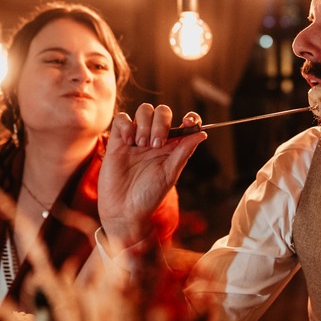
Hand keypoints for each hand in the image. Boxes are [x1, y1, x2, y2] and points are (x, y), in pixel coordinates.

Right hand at [98, 104, 205, 252]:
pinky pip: (122, 119)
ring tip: (142, 145)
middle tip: (156, 144)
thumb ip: (183, 152)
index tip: (189, 122)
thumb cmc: (149, 195)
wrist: (124, 210)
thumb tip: (202, 134)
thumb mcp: (170, 174)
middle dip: (161, 123)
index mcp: (172, 146)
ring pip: (143, 110)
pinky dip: (127, 125)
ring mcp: (136, 138)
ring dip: (145, 124)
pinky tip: (128, 142)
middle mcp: (155, 139)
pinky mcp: (117, 141)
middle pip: (162, 111)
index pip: (184, 123)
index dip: (190, 118)